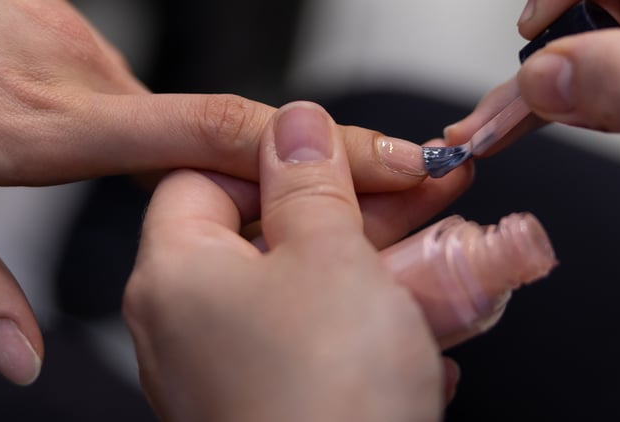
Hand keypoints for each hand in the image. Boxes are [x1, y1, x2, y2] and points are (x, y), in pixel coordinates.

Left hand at [0, 1, 466, 383]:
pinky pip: (136, 87)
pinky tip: (168, 155)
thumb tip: (24, 358)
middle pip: (223, 123)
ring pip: (180, 109)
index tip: (393, 166)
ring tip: (295, 191)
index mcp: (37, 126)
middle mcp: (72, 79)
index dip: (311, 154)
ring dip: (245, 152)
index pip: (208, 136)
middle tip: (389, 189)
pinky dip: (180, 125)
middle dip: (315, 161)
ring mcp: (70, 44)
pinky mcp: (58, 26)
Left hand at [124, 102, 456, 421]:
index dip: (277, 156)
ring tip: (444, 259)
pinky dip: (365, 334)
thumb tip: (296, 127)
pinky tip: (423, 334)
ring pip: (300, 296)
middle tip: (418, 192)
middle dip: (352, 211)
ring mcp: (223, 375)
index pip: (206, 176)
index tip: (347, 154)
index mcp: (175, 272)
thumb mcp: (329, 256)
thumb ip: (311, 182)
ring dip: (373, 270)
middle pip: (264, 234)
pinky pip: (312, 351)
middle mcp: (184, 325)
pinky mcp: (265, 411)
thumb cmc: (321, 401)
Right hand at [511, 0, 619, 212]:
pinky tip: (519, 127)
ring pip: (585, 47)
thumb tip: (545, 76)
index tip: (532, 35)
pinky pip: (597, 83)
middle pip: (589, 7)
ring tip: (493, 128)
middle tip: (515, 104)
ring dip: (537, 91)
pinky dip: (556, 109)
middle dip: (545, 54)